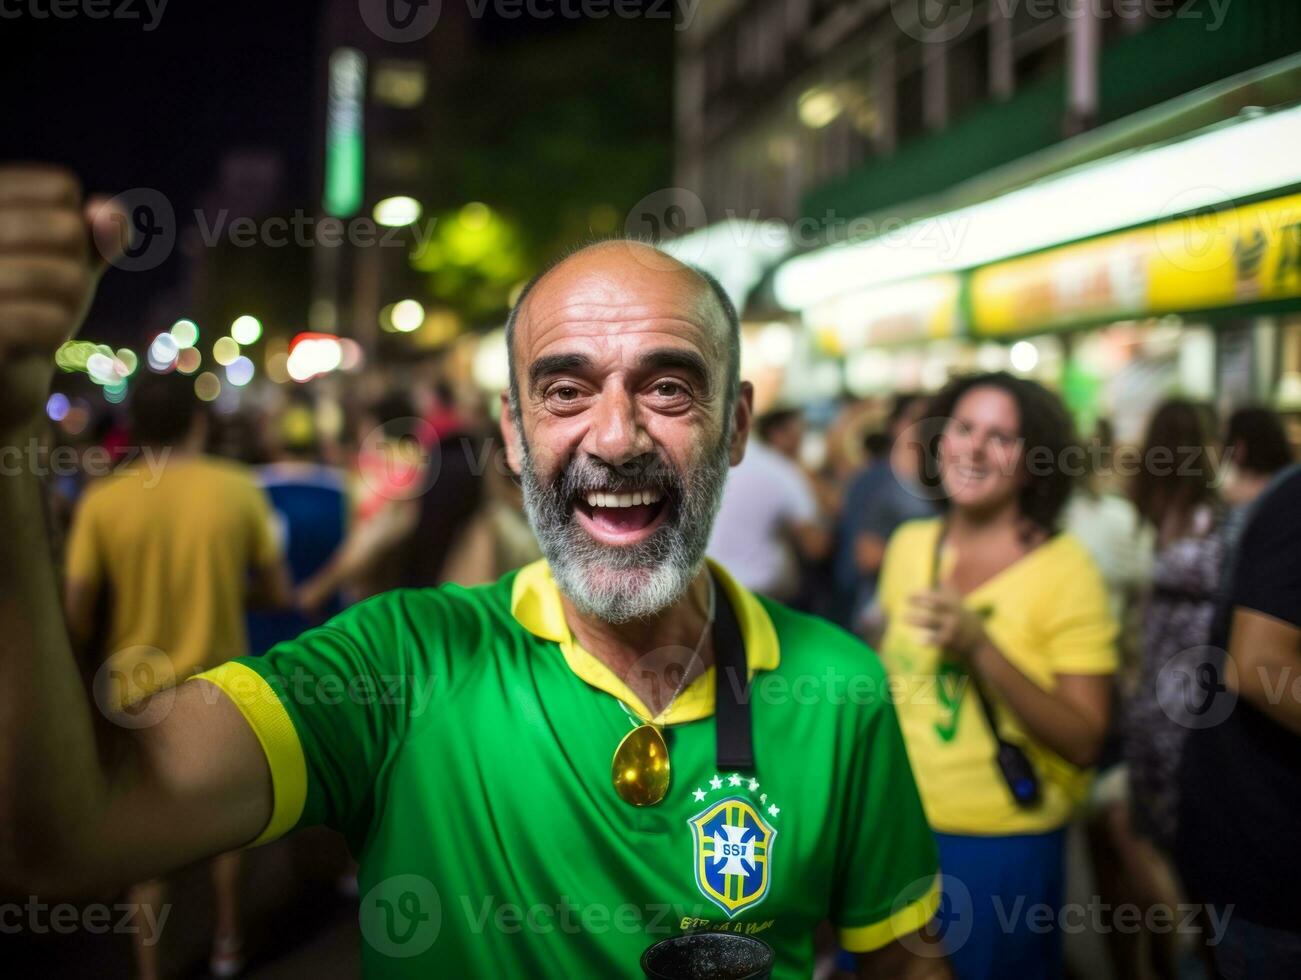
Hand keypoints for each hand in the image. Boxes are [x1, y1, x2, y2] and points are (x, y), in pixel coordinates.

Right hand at [0, 166, 127, 436]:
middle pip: (67, 230)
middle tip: (44, 293)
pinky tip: (37, 338)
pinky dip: (57, 330)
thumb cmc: (30, 304)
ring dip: (69, 303)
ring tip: (39, 315)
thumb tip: (110, 213)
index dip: (74, 229)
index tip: (43, 254)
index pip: (61, 188)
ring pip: (69, 276)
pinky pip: (49, 320)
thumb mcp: (68, 260)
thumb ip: (95, 235)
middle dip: (75, 267)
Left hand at [903, 589, 987, 660]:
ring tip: (904, 618)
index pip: (936, 597)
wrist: (978, 641)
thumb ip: (949, 590)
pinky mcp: (949, 641)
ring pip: (931, 623)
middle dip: (919, 603)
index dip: (922, 595)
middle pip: (934, 607)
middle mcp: (952, 614)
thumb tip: (943, 575)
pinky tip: (918, 641)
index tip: (908, 595)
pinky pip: (936, 640)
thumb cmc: (964, 619)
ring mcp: (951, 628)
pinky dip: (927, 640)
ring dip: (916, 620)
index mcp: (953, 605)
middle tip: (905, 600)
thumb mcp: (959, 603)